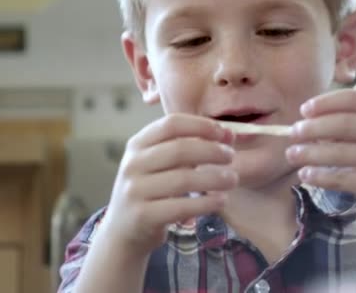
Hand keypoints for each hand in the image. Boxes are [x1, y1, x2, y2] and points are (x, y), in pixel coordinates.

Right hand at [102, 114, 238, 254]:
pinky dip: (206, 203)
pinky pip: (181, 206)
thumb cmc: (150, 191)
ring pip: (183, 179)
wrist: (123, 231)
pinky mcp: (143, 216)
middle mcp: (133, 164)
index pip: (171, 124)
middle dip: (211, 151)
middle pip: (179, 149)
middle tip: (231, 156)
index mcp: (138, 144)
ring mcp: (135, 190)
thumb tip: (227, 135)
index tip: (224, 134)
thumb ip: (187, 148)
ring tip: (232, 179)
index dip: (201, 126)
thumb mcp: (159, 164)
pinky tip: (221, 200)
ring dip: (214, 178)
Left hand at [286, 88, 355, 224]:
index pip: (355, 99)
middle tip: (292, 132)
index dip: (325, 102)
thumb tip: (316, 116)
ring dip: (310, 153)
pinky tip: (306, 175)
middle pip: (343, 124)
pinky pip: (344, 178)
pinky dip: (321, 177)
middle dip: (312, 128)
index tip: (304, 109)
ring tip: (292, 154)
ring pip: (339, 153)